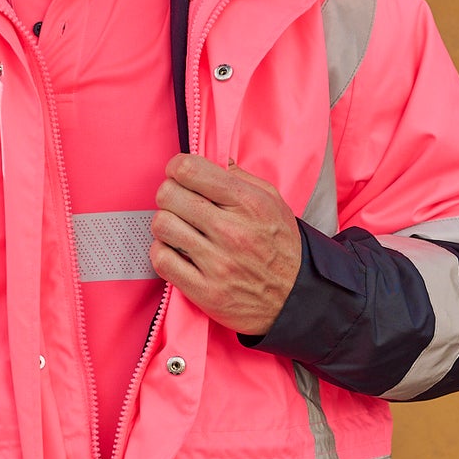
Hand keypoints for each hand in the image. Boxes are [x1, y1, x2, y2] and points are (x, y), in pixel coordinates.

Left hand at [151, 154, 301, 334]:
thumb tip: (216, 161)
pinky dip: (163, 252)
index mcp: (248, 204)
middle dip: (169, 194)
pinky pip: (162, 260)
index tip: (179, 175)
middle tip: (178, 203)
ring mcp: (218, 263)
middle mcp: (232, 231)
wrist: (296, 297)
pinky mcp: (206, 291)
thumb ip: (242, 178)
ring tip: (178, 228)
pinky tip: (176, 251)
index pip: (190, 170)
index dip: (177, 168)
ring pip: (162, 226)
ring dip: (165, 224)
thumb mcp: (273, 203)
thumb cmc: (281, 247)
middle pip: (169, 195)